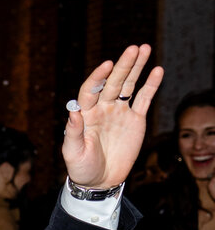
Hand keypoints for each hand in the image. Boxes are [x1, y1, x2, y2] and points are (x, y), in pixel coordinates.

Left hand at [63, 44, 163, 187]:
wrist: (99, 181)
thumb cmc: (81, 167)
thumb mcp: (72, 152)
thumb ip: (73, 132)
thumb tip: (73, 112)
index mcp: (85, 114)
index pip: (91, 89)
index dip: (98, 76)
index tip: (107, 64)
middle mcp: (102, 108)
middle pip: (113, 82)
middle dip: (123, 65)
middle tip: (134, 48)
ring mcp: (119, 112)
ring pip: (128, 85)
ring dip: (136, 68)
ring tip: (144, 49)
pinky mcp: (135, 120)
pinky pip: (144, 99)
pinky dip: (151, 85)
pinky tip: (157, 70)